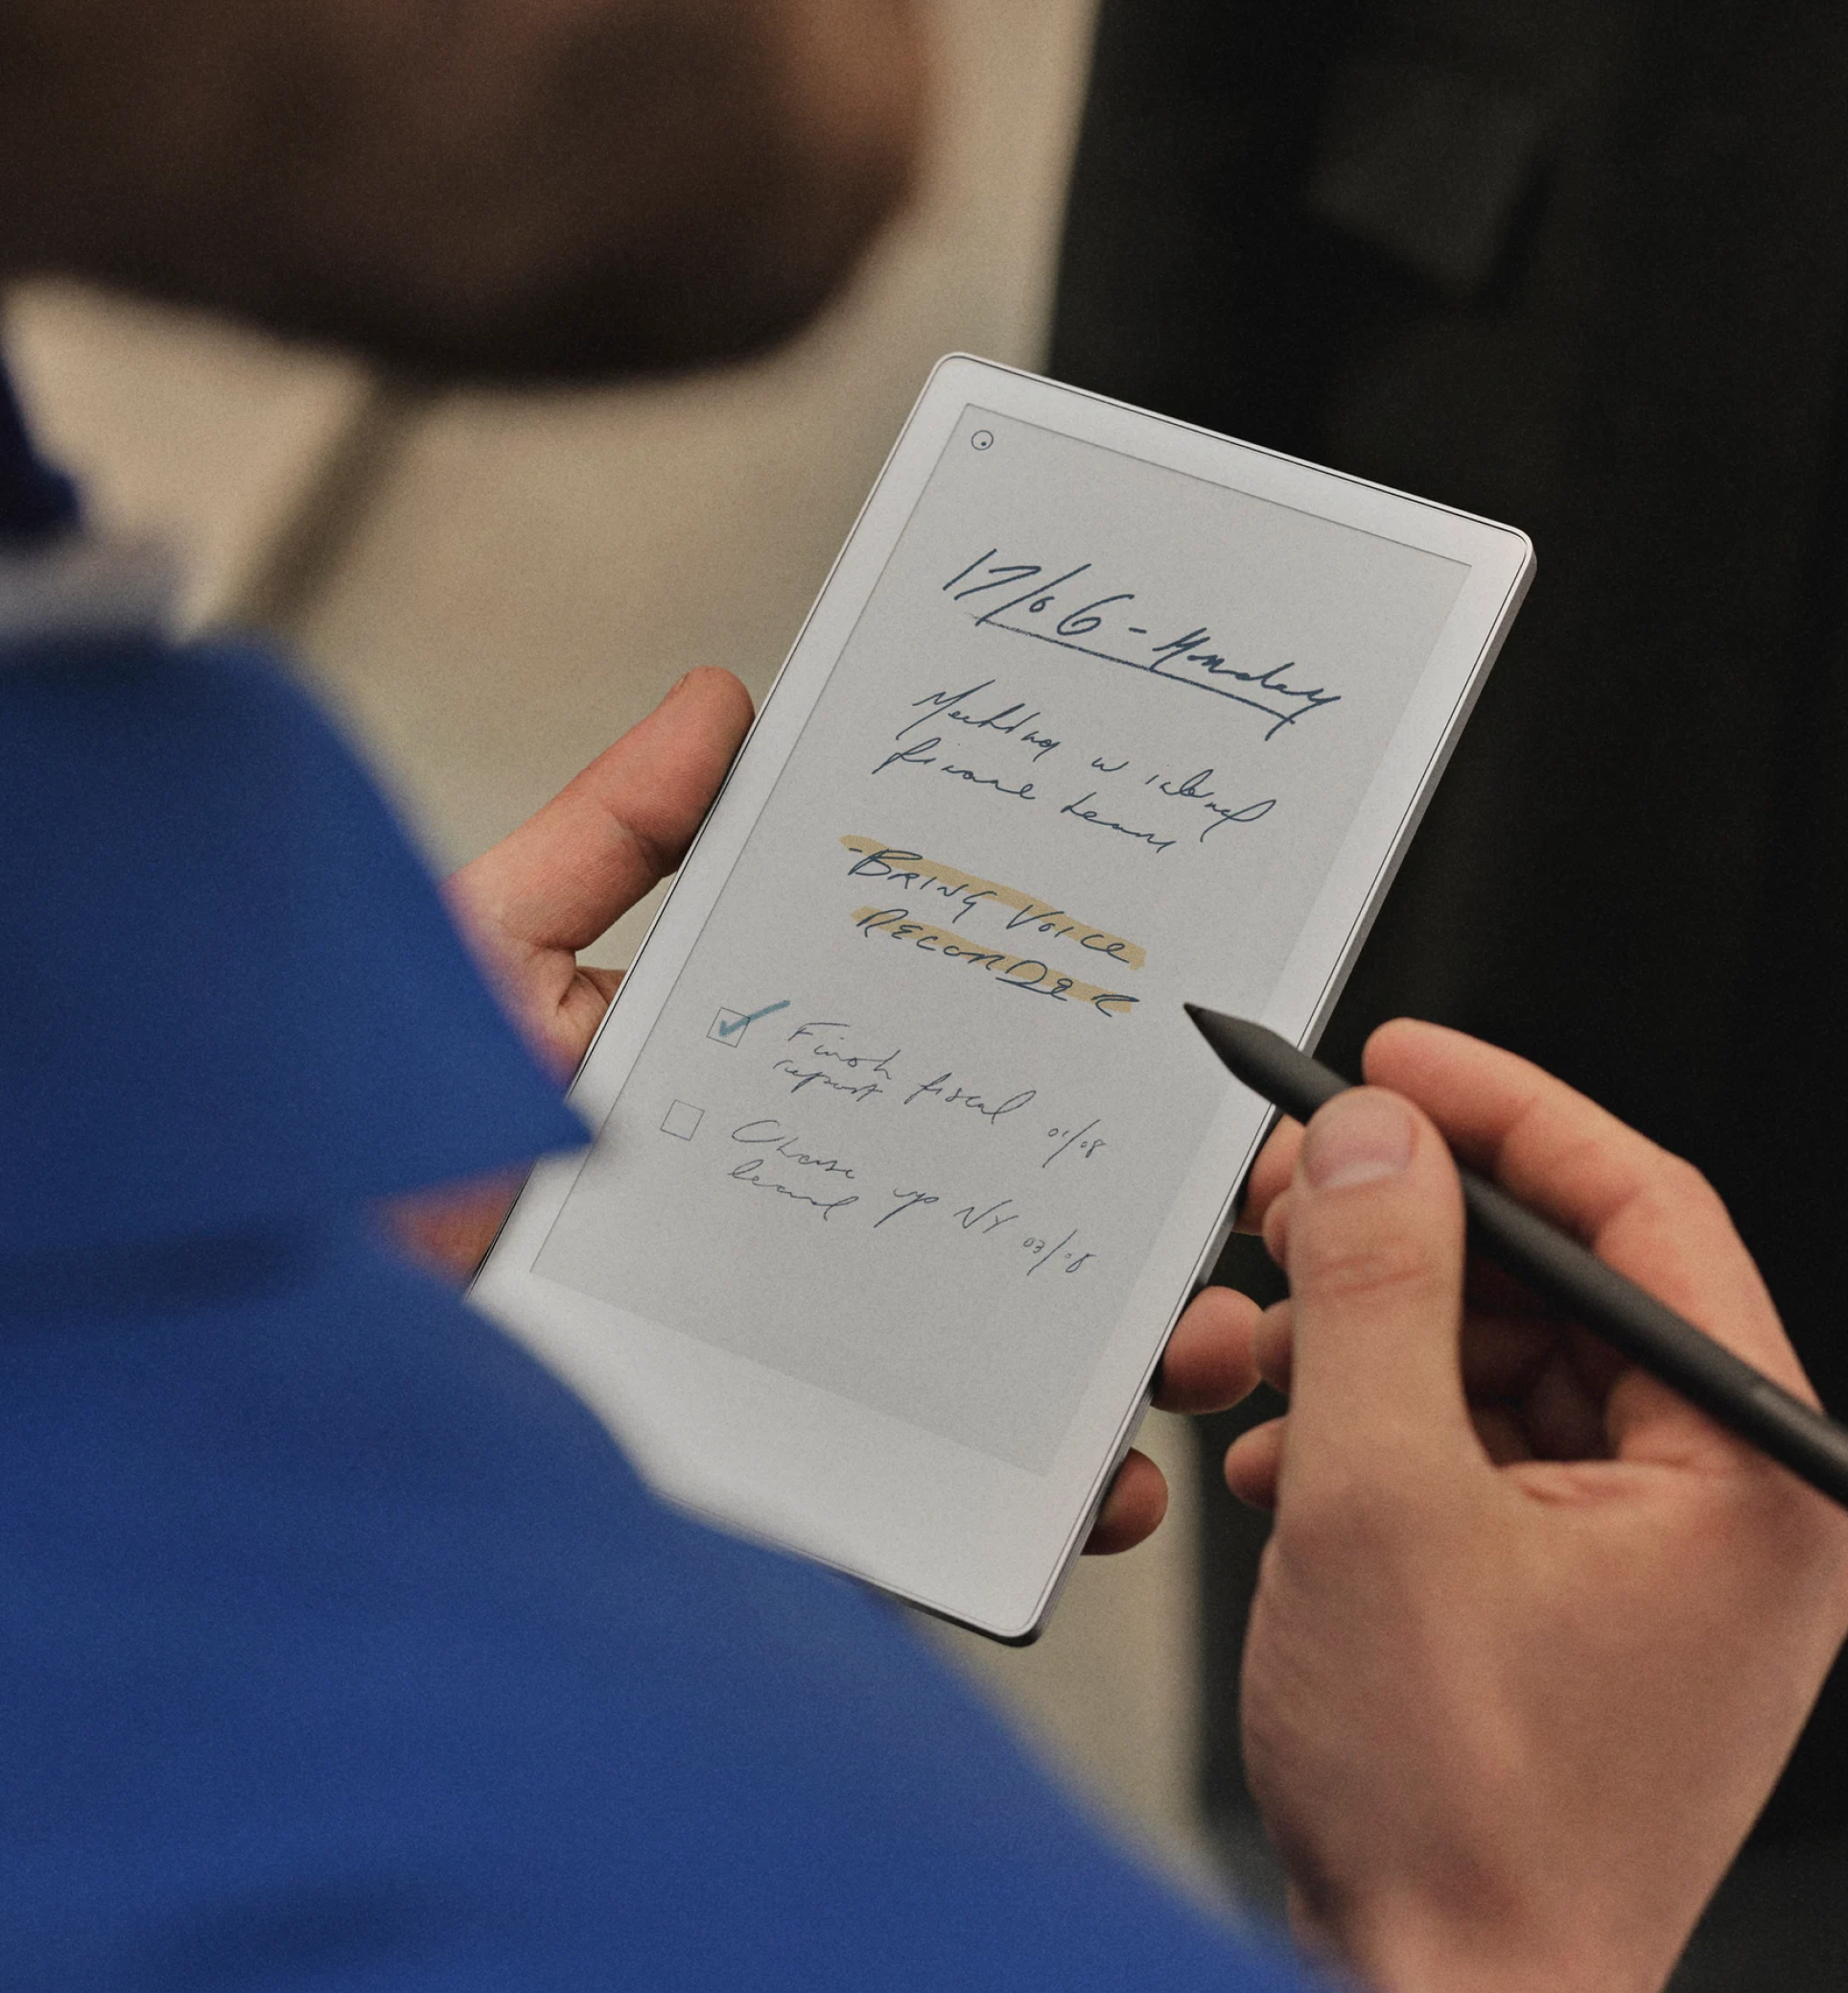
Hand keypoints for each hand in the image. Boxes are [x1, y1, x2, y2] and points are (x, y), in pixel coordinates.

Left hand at [386, 666, 1254, 1554]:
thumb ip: (608, 840)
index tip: (1160, 1041)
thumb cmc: (350, 1127)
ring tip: (1207, 1338)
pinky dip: (1019, 1505)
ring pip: (984, 1366)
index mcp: (733, 1104)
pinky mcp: (760, 1476)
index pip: (927, 1070)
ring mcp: (776, 1361)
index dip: (1047, 1060)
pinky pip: (913, 1502)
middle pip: (988, 1225)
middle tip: (1231, 1199)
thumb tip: (728, 704)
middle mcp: (770, 1234)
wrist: (254, 1331)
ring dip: (1117, 1356)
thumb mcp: (482, 946)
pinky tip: (1100, 1484)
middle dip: (1129, 1222)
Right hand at [1221, 1020, 1847, 1992]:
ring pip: (1490, 1364)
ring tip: (1248, 1353)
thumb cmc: (1454, 1819)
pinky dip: (1364, 1432)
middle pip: (1553, 1282)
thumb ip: (1377, 1293)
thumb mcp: (1383, 1504)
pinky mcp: (1557, 1597)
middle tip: (1288, 1198)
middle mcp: (1714, 1507)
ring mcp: (1636, 1559)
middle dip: (1399, 1237)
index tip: (1392, 1064)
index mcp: (1746, 1473)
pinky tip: (1280, 1458)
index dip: (1504, 1110)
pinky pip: (1465, 1451)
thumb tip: (1375, 1141)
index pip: (1642, 1208)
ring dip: (1356, 1343)